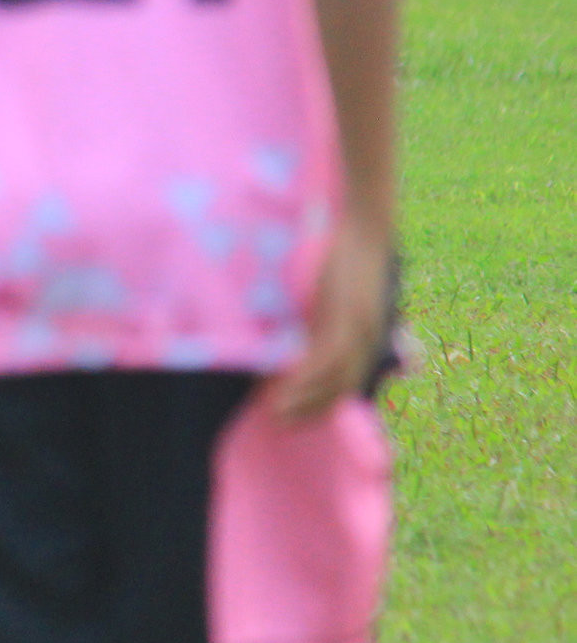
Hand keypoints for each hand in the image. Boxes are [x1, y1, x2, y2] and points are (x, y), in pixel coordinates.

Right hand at [266, 211, 391, 421]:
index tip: (289, 416)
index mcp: (366, 331)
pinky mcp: (346, 317)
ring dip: (304, 401)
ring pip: (334, 381)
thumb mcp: (333, 285)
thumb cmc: (341, 246)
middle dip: (310, 411)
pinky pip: (325, 360)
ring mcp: (359, 329)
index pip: (345, 382)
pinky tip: (281, 388)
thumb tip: (286, 328)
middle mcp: (368, 336)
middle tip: (278, 425)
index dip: (318, 403)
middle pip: (342, 389)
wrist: (361, 217)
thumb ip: (318, 311)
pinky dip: (304, 379)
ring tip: (274, 414)